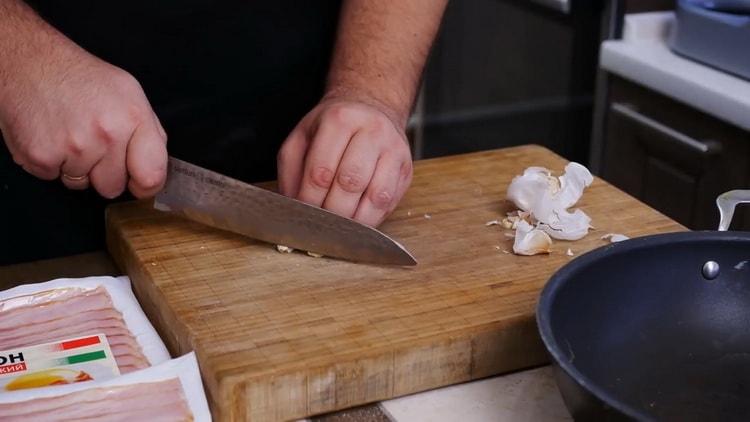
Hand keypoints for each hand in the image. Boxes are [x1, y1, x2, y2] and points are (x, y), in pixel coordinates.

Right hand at [0, 45, 166, 198]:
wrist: (31, 62)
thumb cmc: (81, 78)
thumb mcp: (129, 94)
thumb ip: (149, 133)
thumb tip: (156, 166)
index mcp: (133, 118)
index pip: (152, 176)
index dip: (145, 185)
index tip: (137, 181)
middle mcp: (106, 134)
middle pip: (113, 188)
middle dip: (103, 173)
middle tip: (92, 143)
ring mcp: (73, 147)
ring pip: (81, 185)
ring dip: (75, 167)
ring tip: (69, 134)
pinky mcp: (41, 156)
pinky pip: (52, 178)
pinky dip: (50, 163)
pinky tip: (51, 137)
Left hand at [277, 98, 412, 226]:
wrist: (370, 109)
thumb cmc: (332, 129)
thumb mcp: (302, 138)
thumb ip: (291, 170)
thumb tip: (292, 206)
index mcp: (340, 120)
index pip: (321, 170)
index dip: (309, 200)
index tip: (302, 215)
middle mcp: (371, 131)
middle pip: (350, 183)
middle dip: (332, 211)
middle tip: (320, 225)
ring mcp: (393, 149)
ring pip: (375, 196)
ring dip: (354, 220)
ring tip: (338, 228)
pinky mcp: (406, 168)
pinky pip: (390, 202)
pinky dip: (372, 219)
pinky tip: (357, 221)